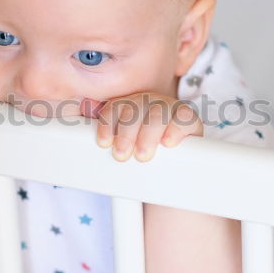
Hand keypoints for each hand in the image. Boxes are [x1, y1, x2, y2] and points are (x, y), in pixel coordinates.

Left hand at [80, 92, 203, 161]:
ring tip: (142, 155)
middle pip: (135, 109)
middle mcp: (148, 102)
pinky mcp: (189, 119)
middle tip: (122, 155)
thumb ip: (105, 129)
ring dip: (147, 134)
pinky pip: (183, 118)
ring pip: (157, 113)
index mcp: (129, 106)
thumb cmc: (141, 152)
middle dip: (126, 133)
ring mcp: (169, 109)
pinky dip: (175, 129)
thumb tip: (84, 107)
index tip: (103, 143)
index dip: (107, 124)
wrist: (171, 170)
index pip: (115, 107)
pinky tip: (168, 142)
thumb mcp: (121, 143)